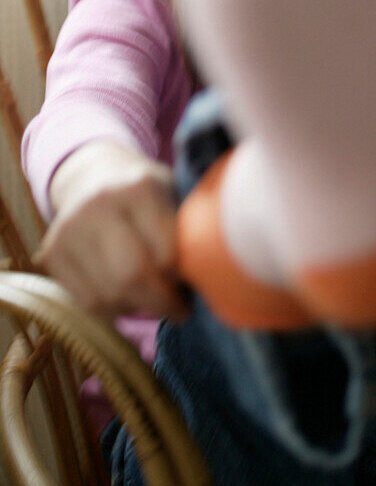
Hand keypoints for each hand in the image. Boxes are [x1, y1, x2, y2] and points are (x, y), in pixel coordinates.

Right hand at [35, 140, 187, 319]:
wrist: (92, 176)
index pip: (166, 252)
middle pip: (131, 276)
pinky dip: (113, 309)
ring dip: (138, 308)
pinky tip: (129, 297)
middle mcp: (97, 206)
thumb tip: (215, 276)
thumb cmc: (147, 193)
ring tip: (155, 300)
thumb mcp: (174, 193)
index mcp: (139, 187)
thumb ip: (191, 227)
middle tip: (180, 309)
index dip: (183, 278)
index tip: (196, 286)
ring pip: (107, 296)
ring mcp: (68, 230)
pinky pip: (87, 302)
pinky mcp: (52, 253)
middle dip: (161, 303)